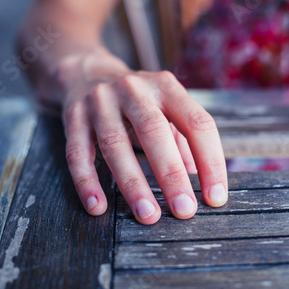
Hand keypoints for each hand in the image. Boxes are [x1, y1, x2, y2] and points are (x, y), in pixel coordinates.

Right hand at [60, 49, 227, 224]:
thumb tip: (204, 186)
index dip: (210, 160)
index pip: (196, 122)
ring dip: (132, 184)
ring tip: (147, 215)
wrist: (88, 74)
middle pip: (154, 131)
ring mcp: (100, 102)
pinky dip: (87, 182)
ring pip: (114, 145)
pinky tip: (97, 207)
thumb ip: (185, 141)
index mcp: (165, 86)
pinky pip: (77, 153)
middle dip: (171, 174)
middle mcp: (133, 90)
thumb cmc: (138, 100)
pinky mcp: (74, 117)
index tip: (214, 197)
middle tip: (184, 210)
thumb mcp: (166, 106)